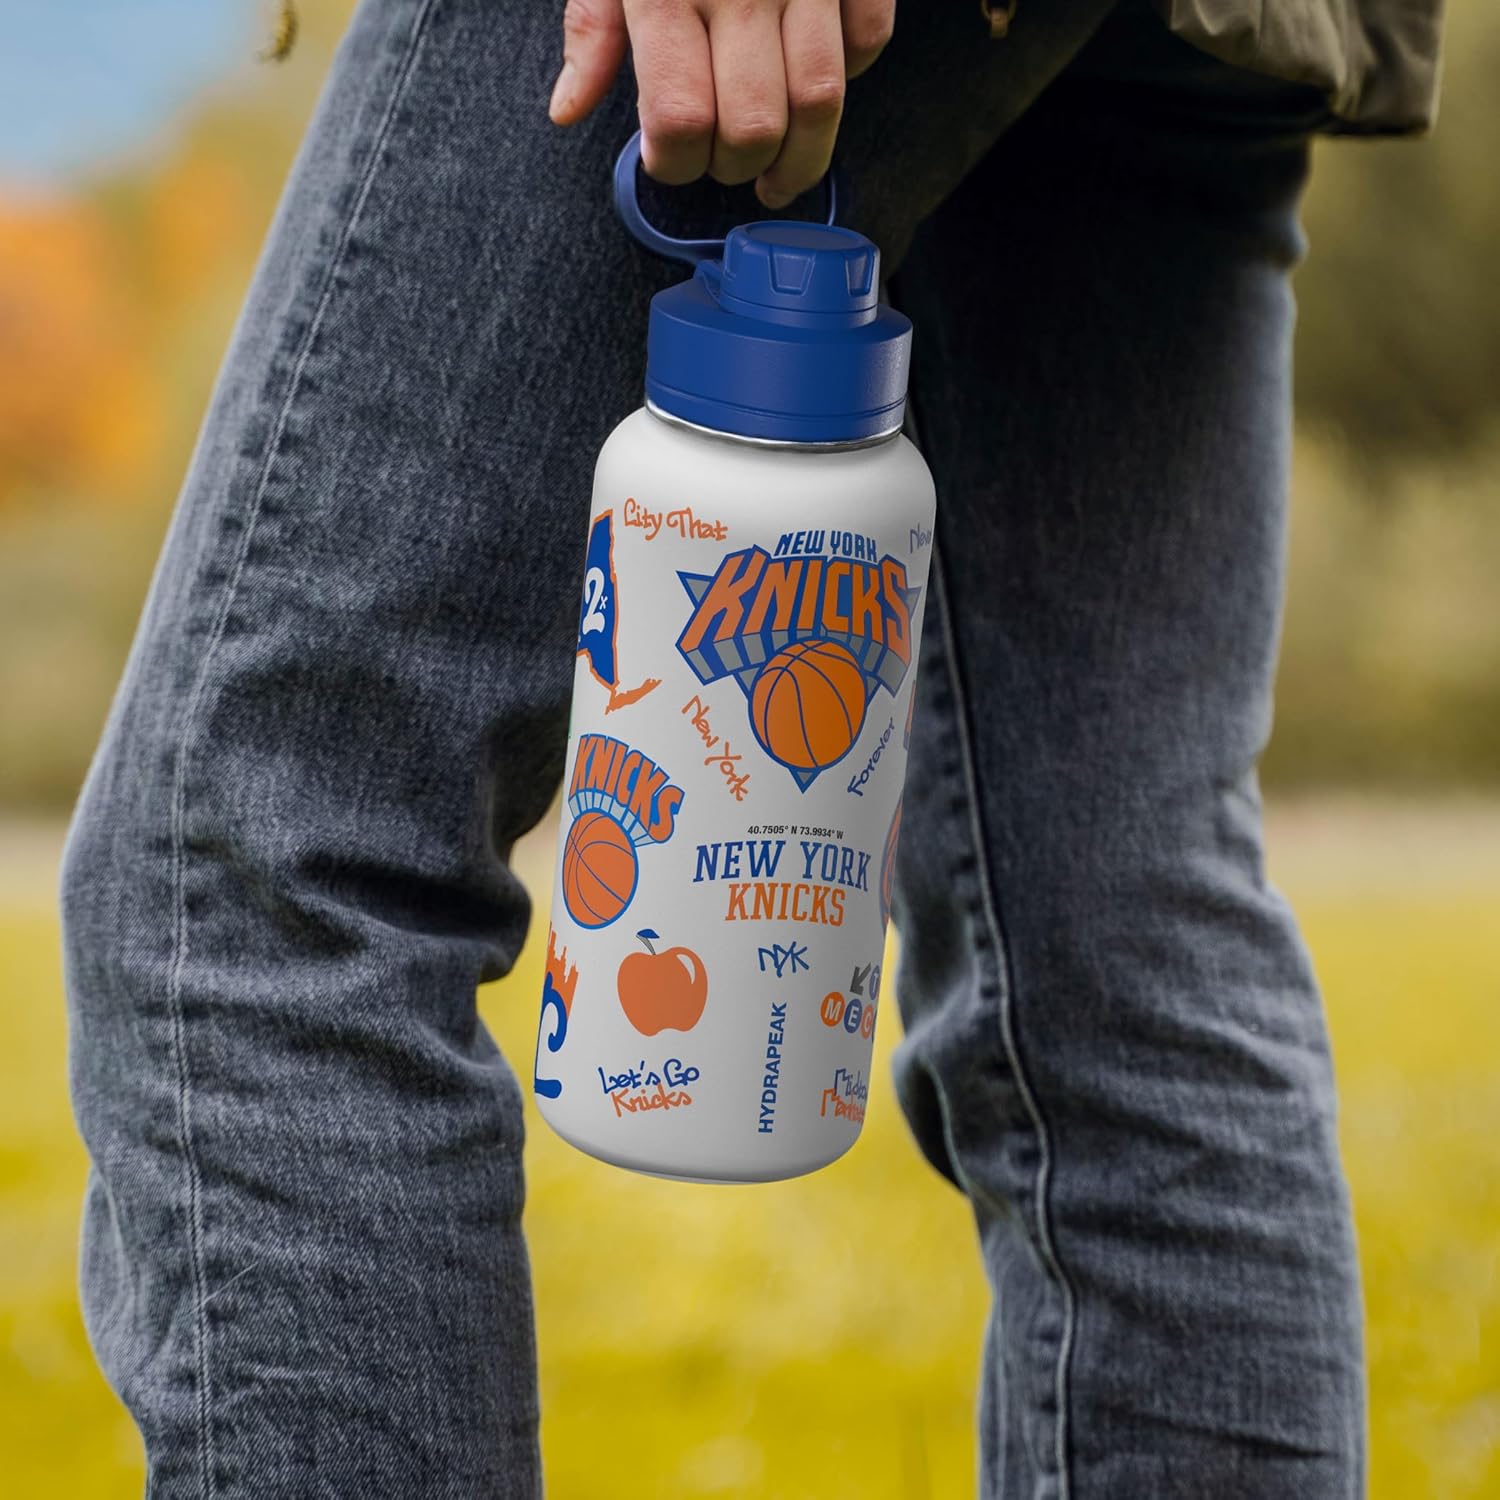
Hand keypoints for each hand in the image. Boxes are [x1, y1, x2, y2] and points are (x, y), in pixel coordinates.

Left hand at [548, 0, 894, 208]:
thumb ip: (591, 29)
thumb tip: (568, 109)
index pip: (681, 118)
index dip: (676, 165)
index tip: (669, 161)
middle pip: (754, 128)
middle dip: (734, 169)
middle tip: (722, 163)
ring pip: (821, 103)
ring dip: (800, 158)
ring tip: (778, 173)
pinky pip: (867, 43)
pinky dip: (848, 77)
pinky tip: (813, 81)